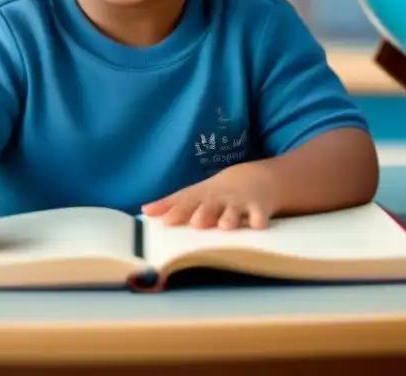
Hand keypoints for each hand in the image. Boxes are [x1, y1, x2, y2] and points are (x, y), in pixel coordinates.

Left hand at [141, 162, 277, 229]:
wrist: (254, 178)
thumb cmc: (218, 193)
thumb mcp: (195, 194)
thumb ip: (171, 204)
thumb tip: (145, 211)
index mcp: (202, 196)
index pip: (187, 203)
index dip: (177, 212)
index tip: (166, 222)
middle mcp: (219, 199)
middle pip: (210, 206)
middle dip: (204, 213)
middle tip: (197, 223)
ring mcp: (239, 203)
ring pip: (234, 211)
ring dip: (230, 217)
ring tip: (225, 226)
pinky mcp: (259, 209)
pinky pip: (260, 215)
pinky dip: (259, 220)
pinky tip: (257, 225)